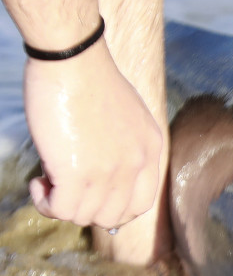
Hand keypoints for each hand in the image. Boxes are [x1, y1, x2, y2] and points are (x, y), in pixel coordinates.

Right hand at [23, 40, 162, 231]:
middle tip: (62, 185)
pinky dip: (45, 202)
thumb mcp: (125, 116)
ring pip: (83, 217)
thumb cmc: (90, 79)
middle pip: (111, 217)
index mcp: (151, 150)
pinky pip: (61, 210)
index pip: (140, 205)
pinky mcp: (77, 172)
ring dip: (59, 204)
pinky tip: (38, 179)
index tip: (88, 196)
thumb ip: (124, 145)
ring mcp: (109, 172)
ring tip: (47, 179)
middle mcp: (136, 165)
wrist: (73, 58)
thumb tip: (102, 173)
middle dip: (83, 208)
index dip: (111, 209)